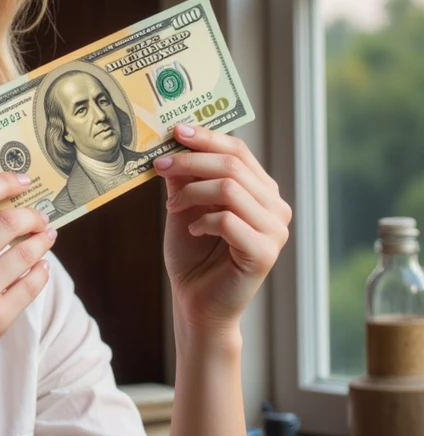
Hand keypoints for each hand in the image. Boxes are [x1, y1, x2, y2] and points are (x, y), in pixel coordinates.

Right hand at [0, 172, 53, 403]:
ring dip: (42, 241)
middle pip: (8, 221)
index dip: (3, 182)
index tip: (21, 181)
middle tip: (39, 217)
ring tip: (45, 239)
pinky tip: (40, 269)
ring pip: (27, 252)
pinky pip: (33, 283)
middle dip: (31, 215)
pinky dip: (41, 272)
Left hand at [154, 124, 290, 332]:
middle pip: (233, 165)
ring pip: (230, 188)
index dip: (207, 138)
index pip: (239, 151)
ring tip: (172, 207)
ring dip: (192, 193)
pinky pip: (228, 220)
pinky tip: (192, 231)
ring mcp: (275, 231)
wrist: (196, 303)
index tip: (175, 132)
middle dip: (191, 161)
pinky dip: (202, 221)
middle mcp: (275, 207)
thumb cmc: (193, 256)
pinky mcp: (264, 253)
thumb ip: (185, 177)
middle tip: (160, 165)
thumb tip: (174, 141)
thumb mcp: (184, 207)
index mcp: (261, 192)